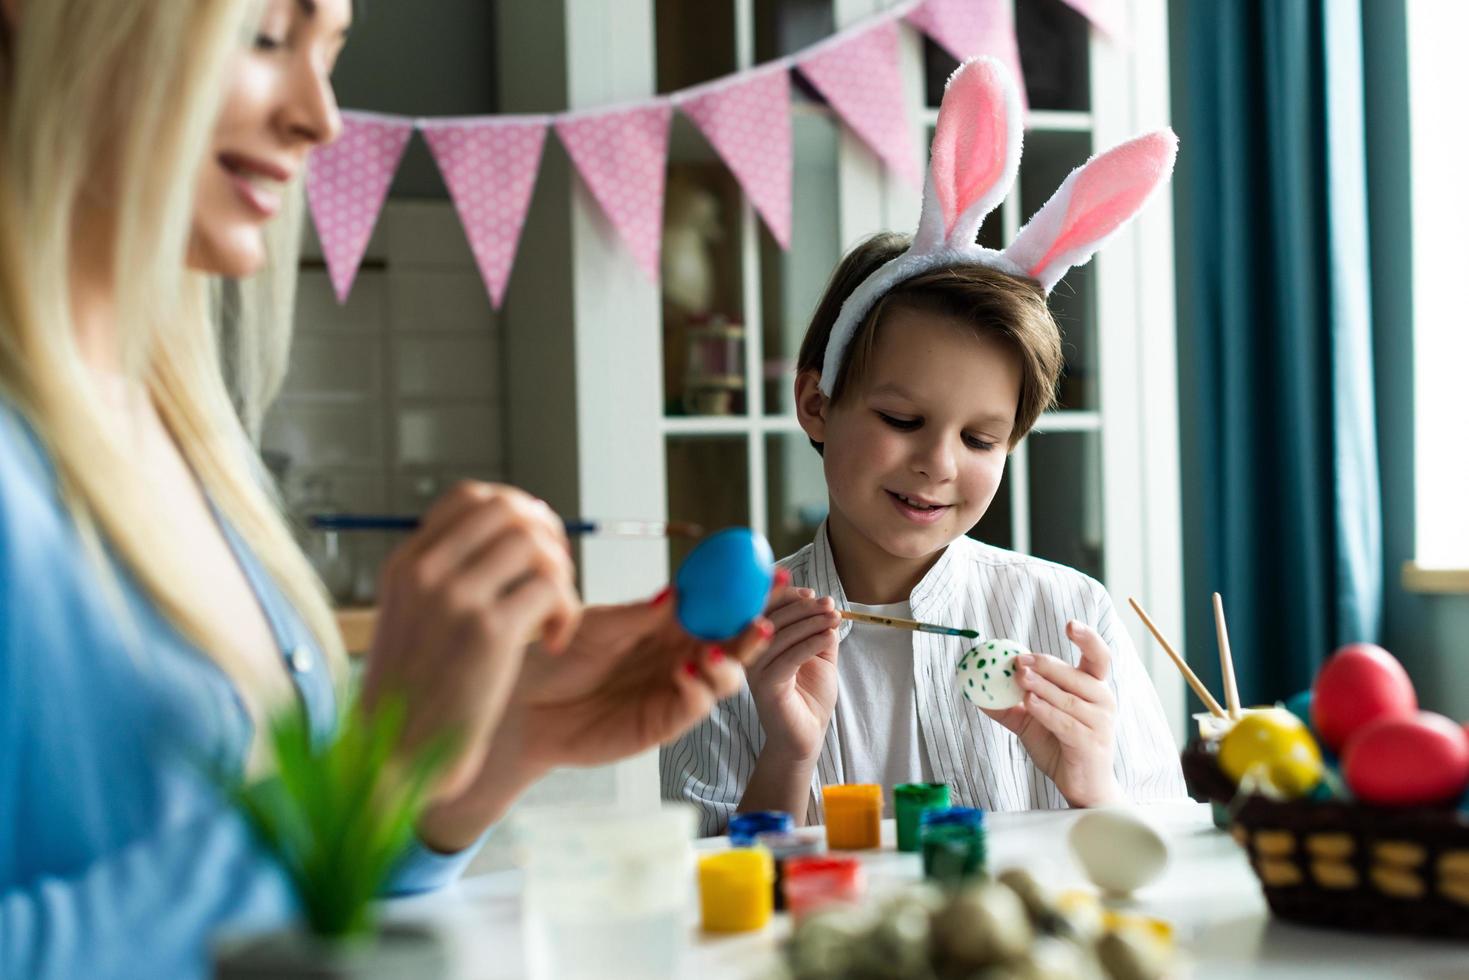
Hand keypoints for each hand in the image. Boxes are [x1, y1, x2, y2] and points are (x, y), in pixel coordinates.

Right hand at [360, 482, 579, 806]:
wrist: (399, 755)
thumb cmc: (417, 693)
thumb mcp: (413, 618)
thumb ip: (449, 574)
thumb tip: (515, 533)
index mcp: (406, 563)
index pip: (471, 497)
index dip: (515, 509)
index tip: (533, 545)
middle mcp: (426, 571)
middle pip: (509, 510)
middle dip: (547, 535)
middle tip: (554, 578)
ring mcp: (456, 598)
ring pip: (535, 544)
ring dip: (560, 576)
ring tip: (554, 615)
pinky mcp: (488, 632)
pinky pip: (550, 590)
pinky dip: (566, 613)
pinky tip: (554, 643)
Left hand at [416, 587, 774, 848]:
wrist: (523, 704)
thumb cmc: (556, 656)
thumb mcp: (597, 625)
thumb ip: (639, 615)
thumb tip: (679, 593)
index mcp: (669, 623)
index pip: (720, 603)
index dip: (748, 590)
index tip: (774, 573)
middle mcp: (679, 654)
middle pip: (733, 641)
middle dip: (755, 627)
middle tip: (764, 616)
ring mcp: (674, 689)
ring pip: (724, 676)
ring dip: (732, 662)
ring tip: (717, 651)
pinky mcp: (662, 724)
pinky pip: (694, 706)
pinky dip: (699, 689)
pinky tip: (688, 672)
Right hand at [744, 579, 840, 763]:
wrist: (806, 736)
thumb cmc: (809, 696)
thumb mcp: (817, 656)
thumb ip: (817, 631)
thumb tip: (825, 606)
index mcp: (757, 644)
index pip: (764, 610)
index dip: (786, 596)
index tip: (813, 593)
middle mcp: (750, 655)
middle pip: (772, 619)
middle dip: (804, 608)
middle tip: (829, 605)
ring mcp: (755, 671)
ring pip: (781, 636)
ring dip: (811, 622)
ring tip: (834, 618)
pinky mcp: (766, 686)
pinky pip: (789, 657)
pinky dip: (811, 642)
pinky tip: (828, 637)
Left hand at [983, 621, 1120, 806]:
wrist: (1081, 786)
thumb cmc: (1061, 747)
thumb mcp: (1031, 720)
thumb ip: (1010, 702)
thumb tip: (976, 687)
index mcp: (1093, 688)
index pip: (1098, 657)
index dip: (1087, 638)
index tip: (1070, 624)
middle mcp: (1102, 701)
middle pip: (1077, 675)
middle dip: (1047, 665)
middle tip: (1020, 660)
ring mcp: (1100, 723)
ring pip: (1069, 698)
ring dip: (1043, 686)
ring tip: (1020, 678)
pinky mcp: (1091, 743)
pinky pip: (1066, 722)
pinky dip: (1046, 711)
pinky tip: (1030, 703)